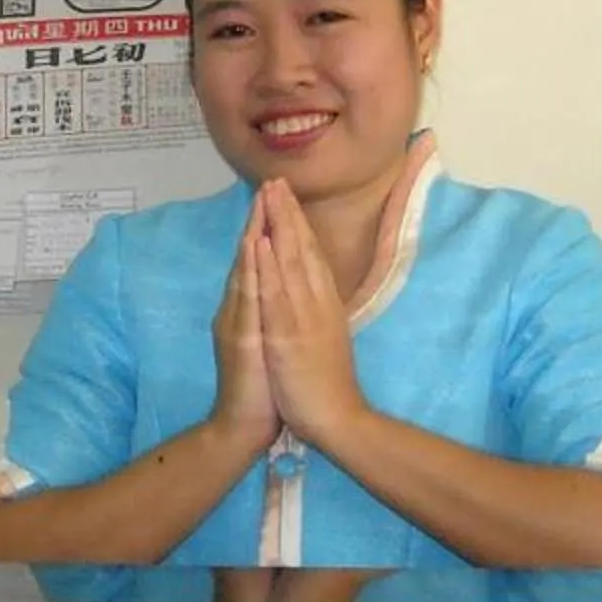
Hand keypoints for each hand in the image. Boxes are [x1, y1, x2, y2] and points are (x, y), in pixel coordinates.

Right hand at [208, 189, 280, 457]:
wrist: (243, 427)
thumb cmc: (262, 390)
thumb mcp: (269, 343)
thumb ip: (270, 315)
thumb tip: (282, 293)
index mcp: (250, 311)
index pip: (260, 263)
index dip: (268, 230)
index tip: (279, 199)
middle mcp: (239, 310)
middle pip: (250, 258)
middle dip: (260, 220)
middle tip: (269, 184)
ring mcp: (238, 322)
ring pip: (247, 270)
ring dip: (254, 233)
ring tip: (261, 202)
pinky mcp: (243, 337)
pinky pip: (248, 295)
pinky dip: (252, 267)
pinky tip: (256, 246)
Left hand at [255, 180, 368, 447]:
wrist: (339, 421)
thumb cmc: (331, 384)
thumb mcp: (328, 338)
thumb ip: (320, 312)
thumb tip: (314, 290)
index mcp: (326, 304)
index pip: (311, 255)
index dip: (298, 223)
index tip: (286, 196)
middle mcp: (318, 303)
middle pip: (302, 249)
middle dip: (287, 213)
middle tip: (275, 180)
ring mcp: (304, 317)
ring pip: (290, 262)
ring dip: (278, 226)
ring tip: (268, 195)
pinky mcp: (290, 335)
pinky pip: (277, 292)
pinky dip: (269, 264)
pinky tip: (262, 241)